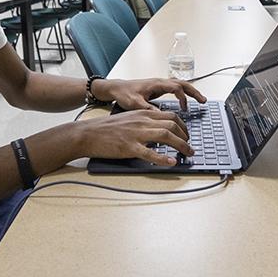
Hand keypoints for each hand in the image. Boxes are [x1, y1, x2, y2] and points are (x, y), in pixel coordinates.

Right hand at [71, 110, 192, 165]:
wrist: (88, 133)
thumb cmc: (106, 128)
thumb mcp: (129, 118)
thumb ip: (144, 122)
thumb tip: (159, 130)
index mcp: (143, 114)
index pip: (171, 115)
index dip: (183, 126)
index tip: (187, 134)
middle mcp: (142, 121)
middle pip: (172, 124)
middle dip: (186, 136)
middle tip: (190, 147)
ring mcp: (137, 134)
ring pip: (166, 136)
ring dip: (181, 145)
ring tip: (188, 154)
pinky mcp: (129, 147)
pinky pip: (150, 153)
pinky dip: (163, 158)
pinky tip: (171, 163)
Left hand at [95, 77, 206, 110]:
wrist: (116, 88)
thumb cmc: (124, 93)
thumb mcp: (134, 103)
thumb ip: (146, 108)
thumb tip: (160, 115)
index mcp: (156, 84)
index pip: (176, 87)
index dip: (182, 97)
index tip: (185, 108)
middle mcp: (160, 82)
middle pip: (182, 83)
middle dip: (194, 92)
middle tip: (203, 101)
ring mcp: (160, 84)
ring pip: (180, 84)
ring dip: (191, 92)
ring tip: (200, 101)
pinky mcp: (158, 88)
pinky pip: (175, 88)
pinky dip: (183, 93)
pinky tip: (185, 102)